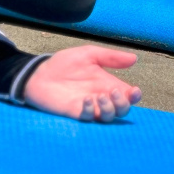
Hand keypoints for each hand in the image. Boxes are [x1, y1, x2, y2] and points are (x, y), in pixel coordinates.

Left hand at [21, 44, 140, 121]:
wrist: (38, 73)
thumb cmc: (63, 63)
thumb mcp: (89, 54)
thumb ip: (111, 57)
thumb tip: (134, 58)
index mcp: (108, 83)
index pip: (128, 95)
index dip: (135, 96)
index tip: (134, 90)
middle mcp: (101, 97)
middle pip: (122, 110)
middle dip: (123, 104)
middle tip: (114, 93)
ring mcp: (89, 106)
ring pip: (108, 118)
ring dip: (109, 109)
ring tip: (99, 96)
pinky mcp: (75, 113)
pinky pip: (88, 118)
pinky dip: (90, 111)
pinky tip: (85, 100)